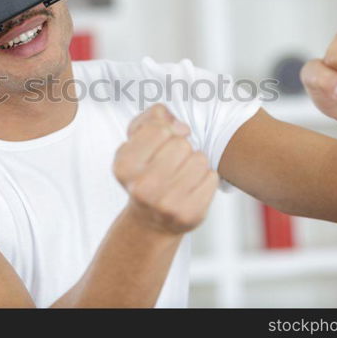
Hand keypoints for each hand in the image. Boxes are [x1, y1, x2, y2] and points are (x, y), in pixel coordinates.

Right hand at [113, 104, 218, 234]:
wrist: (150, 220)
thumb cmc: (145, 172)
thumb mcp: (137, 140)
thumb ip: (153, 117)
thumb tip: (181, 127)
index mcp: (124, 166)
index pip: (159, 129)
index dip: (166, 131)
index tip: (162, 143)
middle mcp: (142, 187)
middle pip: (181, 144)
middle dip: (181, 148)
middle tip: (171, 164)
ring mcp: (166, 204)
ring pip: (199, 159)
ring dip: (195, 163)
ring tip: (182, 175)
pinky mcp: (189, 214)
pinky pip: (212, 177)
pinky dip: (206, 179)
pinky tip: (191, 188)